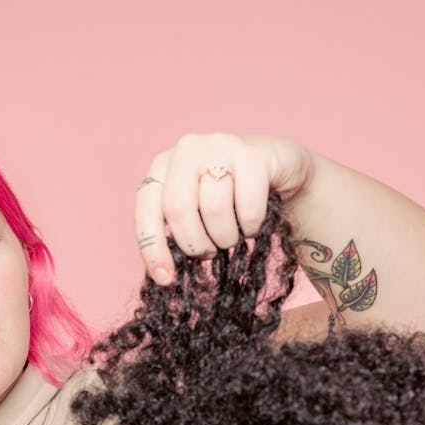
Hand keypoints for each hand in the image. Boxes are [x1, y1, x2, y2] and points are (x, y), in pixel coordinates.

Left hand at [135, 133, 312, 283]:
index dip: (153, 248)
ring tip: (231, 234)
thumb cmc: (227, 199)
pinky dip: (251, 226)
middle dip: (194, 242)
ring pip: (214, 208)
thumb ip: (173, 235)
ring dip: (225, 237)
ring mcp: (220, 145)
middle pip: (178, 208)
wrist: (277, 171)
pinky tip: (252, 222)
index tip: (166, 279)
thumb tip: (162, 275)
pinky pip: (248, 207)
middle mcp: (187, 149)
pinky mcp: (253, 154)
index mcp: (163, 166)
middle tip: (208, 252)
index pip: (147, 209)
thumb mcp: (194, 214)